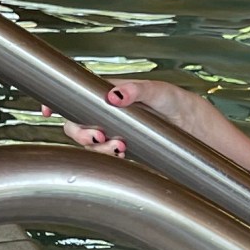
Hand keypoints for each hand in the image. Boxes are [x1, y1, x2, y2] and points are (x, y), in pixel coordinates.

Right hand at [40, 76, 199, 158]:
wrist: (202, 134)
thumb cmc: (182, 105)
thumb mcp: (161, 93)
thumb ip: (137, 90)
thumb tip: (113, 93)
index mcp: (114, 94)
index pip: (80, 96)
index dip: (59, 102)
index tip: (46, 109)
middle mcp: (111, 115)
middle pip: (79, 124)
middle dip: (81, 132)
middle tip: (97, 136)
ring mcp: (117, 134)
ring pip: (91, 144)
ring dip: (97, 148)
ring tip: (118, 146)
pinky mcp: (126, 153)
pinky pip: (106, 158)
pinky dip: (109, 158)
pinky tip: (122, 154)